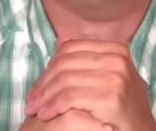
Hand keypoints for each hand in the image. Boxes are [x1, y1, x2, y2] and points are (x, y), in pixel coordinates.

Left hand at [25, 40, 155, 130]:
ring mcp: (115, 77)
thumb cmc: (124, 108)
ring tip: (35, 109)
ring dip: (45, 97)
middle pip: (65, 64)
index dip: (49, 67)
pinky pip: (70, 97)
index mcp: (115, 49)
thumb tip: (58, 41)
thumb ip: (86, 59)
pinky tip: (46, 114)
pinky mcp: (111, 96)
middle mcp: (117, 58)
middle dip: (43, 84)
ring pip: (65, 80)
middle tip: (31, 101)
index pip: (70, 49)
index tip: (38, 86)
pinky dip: (54, 106)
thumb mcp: (109, 77)